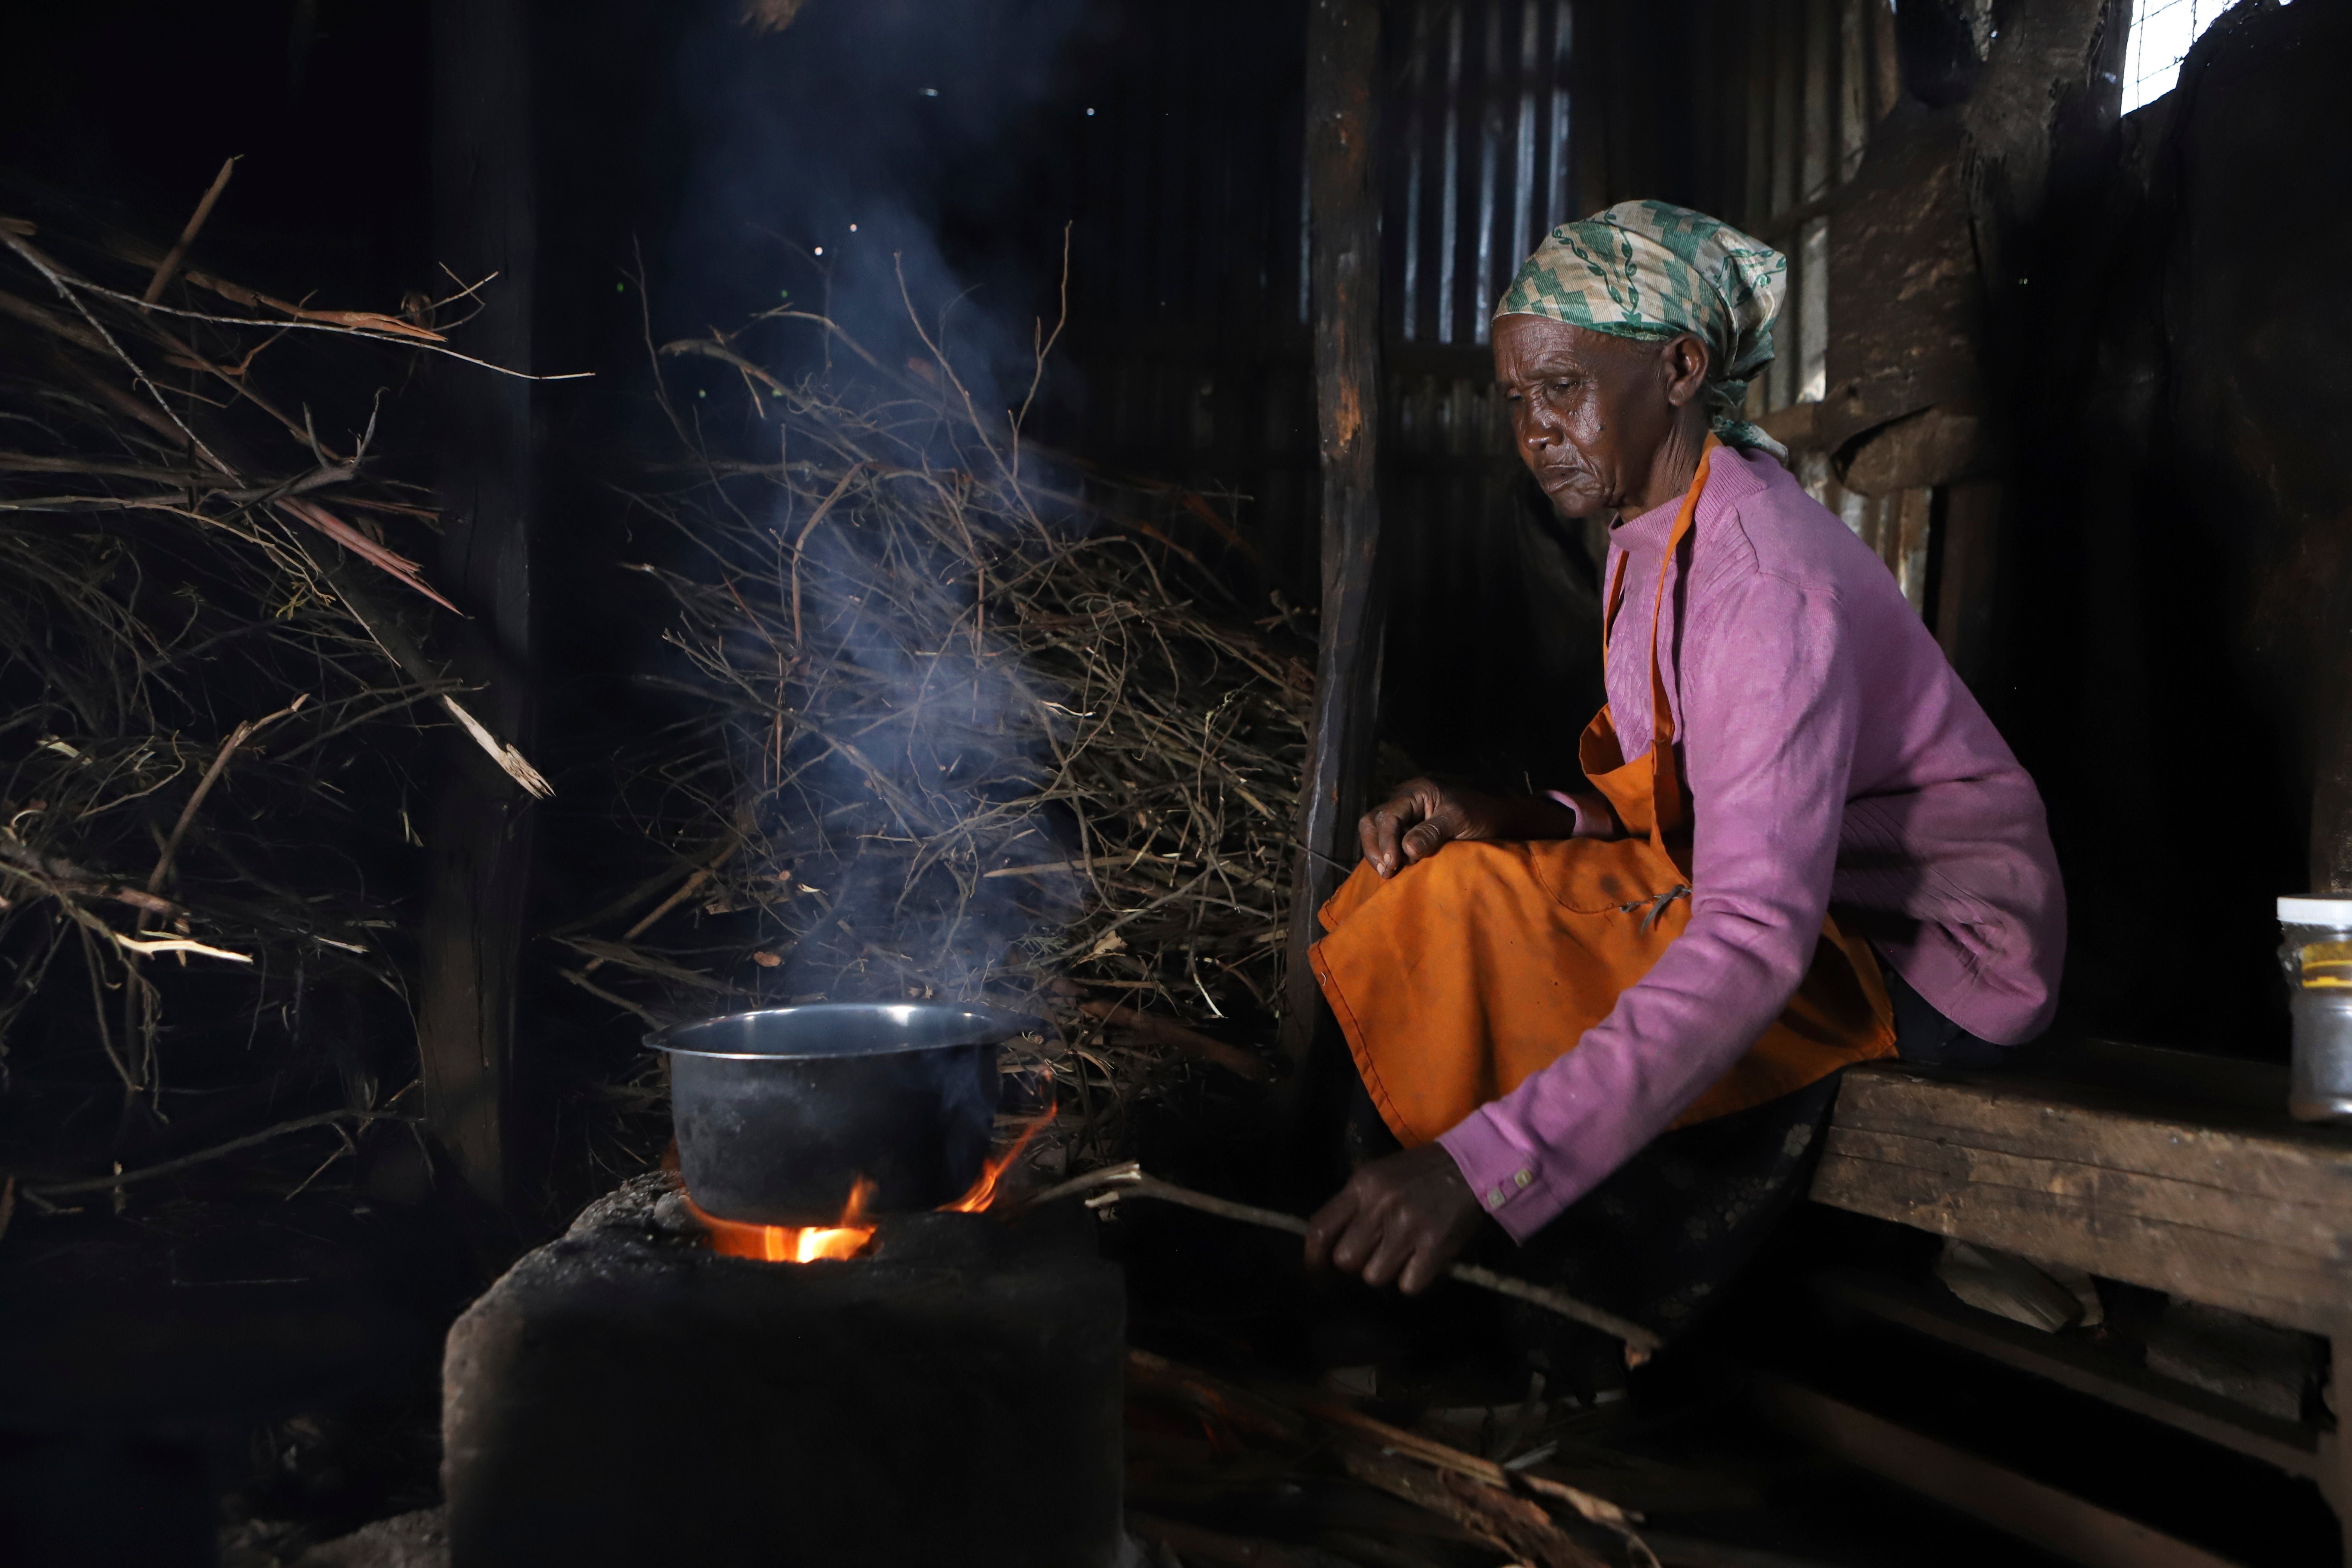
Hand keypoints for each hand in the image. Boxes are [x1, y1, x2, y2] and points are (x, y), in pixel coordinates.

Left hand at [1304, 1144, 1490, 1294]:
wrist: (1469, 1166)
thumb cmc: (1418, 1174)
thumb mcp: (1377, 1177)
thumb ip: (1353, 1207)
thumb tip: (1329, 1251)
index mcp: (1362, 1185)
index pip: (1320, 1228)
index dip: (1313, 1259)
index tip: (1318, 1275)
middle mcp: (1380, 1205)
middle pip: (1346, 1260)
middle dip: (1356, 1265)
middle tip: (1372, 1256)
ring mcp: (1408, 1226)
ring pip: (1375, 1276)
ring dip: (1386, 1273)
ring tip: (1401, 1255)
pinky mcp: (1436, 1245)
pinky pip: (1409, 1285)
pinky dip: (1413, 1280)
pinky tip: (1421, 1262)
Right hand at [1358, 778, 1576, 877]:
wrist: (1499, 821)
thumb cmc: (1482, 817)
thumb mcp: (1459, 821)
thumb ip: (1432, 833)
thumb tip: (1406, 849)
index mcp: (1417, 792)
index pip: (1389, 815)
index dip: (1386, 841)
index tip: (1393, 864)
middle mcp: (1405, 799)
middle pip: (1374, 820)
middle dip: (1375, 846)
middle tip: (1386, 872)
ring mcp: (1406, 814)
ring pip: (1376, 829)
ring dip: (1378, 851)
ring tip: (1388, 872)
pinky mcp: (1409, 828)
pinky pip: (1388, 839)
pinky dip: (1386, 853)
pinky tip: (1393, 868)